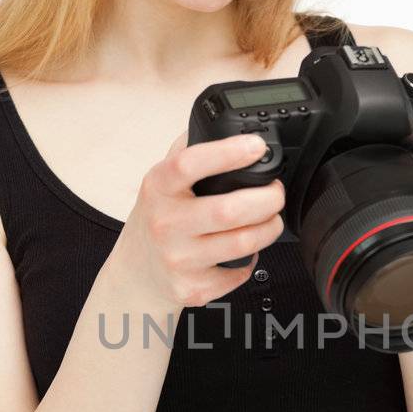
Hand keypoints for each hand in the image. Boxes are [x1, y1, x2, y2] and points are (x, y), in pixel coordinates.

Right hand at [111, 132, 285, 309]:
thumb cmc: (158, 219)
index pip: (189, 163)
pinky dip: (252, 260)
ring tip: (270, 219)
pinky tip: (245, 251)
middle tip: (275, 193)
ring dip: (269, 228)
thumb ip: (187, 149)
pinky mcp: (193, 288)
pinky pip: (240, 271)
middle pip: (230, 210)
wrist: (136, 273)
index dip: (228, 152)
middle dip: (268, 198)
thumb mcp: (161, 181)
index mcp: (158, 187)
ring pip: (244, 243)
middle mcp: (165, 223)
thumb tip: (222, 124)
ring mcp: (178, 258)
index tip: (256, 146)